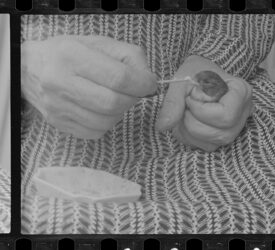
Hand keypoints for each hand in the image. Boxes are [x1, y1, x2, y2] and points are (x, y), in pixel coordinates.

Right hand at [21, 35, 156, 138]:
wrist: (29, 68)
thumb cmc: (69, 54)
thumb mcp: (100, 44)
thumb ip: (130, 57)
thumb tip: (149, 82)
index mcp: (72, 56)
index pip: (118, 77)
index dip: (142, 84)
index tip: (149, 84)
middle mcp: (60, 82)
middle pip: (113, 103)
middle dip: (132, 99)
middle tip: (133, 91)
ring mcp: (57, 107)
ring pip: (106, 121)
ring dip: (120, 111)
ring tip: (115, 98)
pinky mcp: (59, 123)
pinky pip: (96, 132)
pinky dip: (107, 122)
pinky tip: (101, 109)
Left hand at [156, 56, 253, 151]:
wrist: (199, 73)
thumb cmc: (194, 72)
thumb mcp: (182, 81)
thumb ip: (173, 102)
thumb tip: (163, 127)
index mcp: (241, 92)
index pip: (224, 116)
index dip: (201, 111)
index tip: (190, 97)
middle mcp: (244, 113)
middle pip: (219, 134)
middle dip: (192, 122)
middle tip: (184, 105)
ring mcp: (236, 127)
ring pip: (212, 143)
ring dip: (189, 131)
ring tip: (183, 112)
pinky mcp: (224, 136)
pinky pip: (206, 146)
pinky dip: (189, 136)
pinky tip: (185, 121)